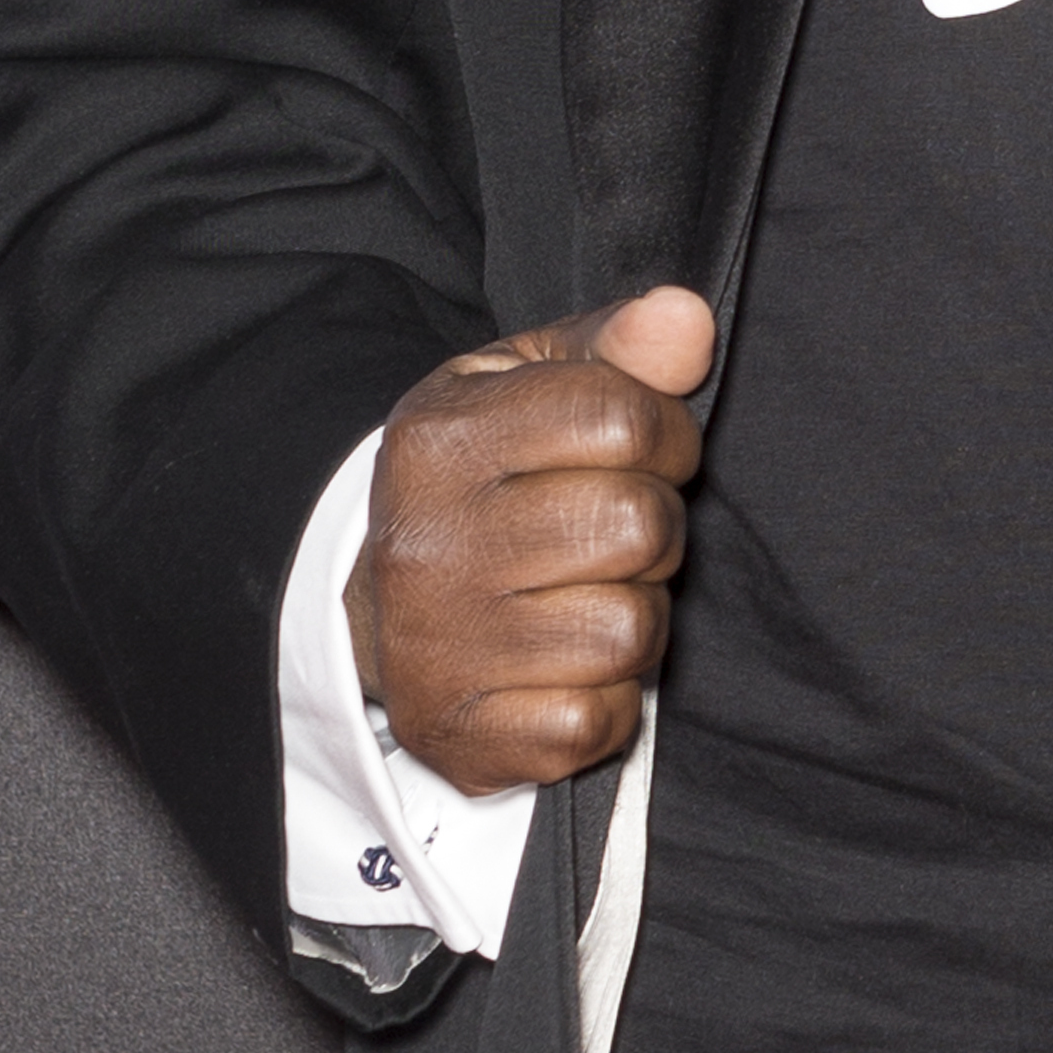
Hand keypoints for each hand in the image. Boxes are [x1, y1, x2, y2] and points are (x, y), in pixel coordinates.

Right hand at [345, 286, 715, 793]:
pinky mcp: (458, 733)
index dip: (664, 436)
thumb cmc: (478, 482)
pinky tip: (566, 668)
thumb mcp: (526, 388)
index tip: (642, 455)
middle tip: (617, 536)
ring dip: (635, 619)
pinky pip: (593, 724)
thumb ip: (614, 348)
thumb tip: (685, 319)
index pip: (622, 419)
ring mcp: (436, 648)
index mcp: (440, 440)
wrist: (368, 606)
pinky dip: (603, 704)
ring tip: (588, 596)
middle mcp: (428, 545)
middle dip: (655, 529)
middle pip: (637, 526)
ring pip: (628, 632)